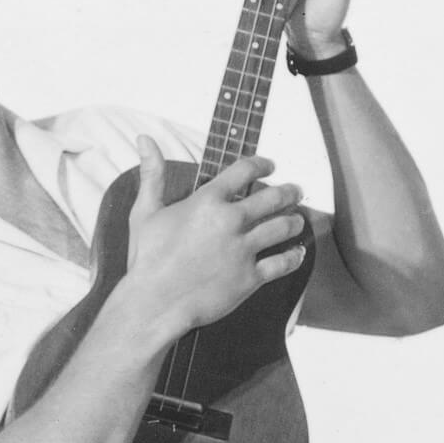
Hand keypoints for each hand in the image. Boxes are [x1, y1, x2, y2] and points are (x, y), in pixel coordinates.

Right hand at [124, 139, 305, 335]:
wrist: (154, 303)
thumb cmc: (146, 258)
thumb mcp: (146, 211)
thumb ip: (152, 173)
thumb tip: (145, 139)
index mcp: (207, 201)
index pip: (245, 170)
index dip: (262, 164)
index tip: (270, 165)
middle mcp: (230, 221)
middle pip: (274, 197)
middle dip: (289, 191)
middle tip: (295, 191)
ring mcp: (243, 250)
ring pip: (284, 227)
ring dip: (295, 220)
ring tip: (298, 219)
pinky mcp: (250, 277)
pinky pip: (283, 263)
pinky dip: (295, 256)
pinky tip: (298, 252)